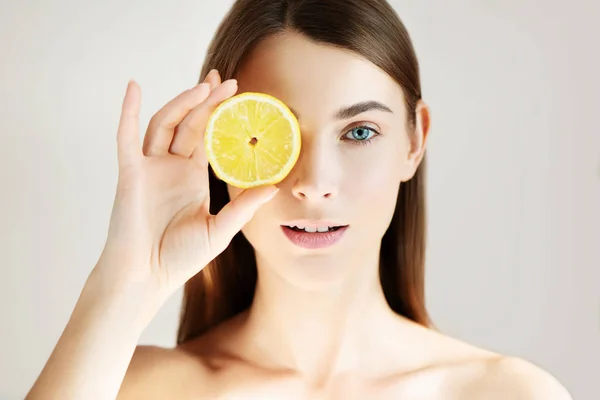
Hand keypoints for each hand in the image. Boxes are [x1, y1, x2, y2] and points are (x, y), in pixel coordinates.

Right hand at [96, 70, 277, 299]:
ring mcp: (150, 167)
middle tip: (227, 81)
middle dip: (206, 101)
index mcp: (192, 176)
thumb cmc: (180, 257)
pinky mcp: (131, 173)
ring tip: (204, 87)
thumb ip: (244, 207)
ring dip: (182, 103)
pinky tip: (134, 87)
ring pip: (165, 124)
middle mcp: (171, 166)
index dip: (220, 115)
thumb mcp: (221, 229)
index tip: (237, 95)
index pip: (209, 136)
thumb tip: (275, 187)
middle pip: (190, 123)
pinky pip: (127, 137)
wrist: (147, 276)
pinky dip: (128, 111)